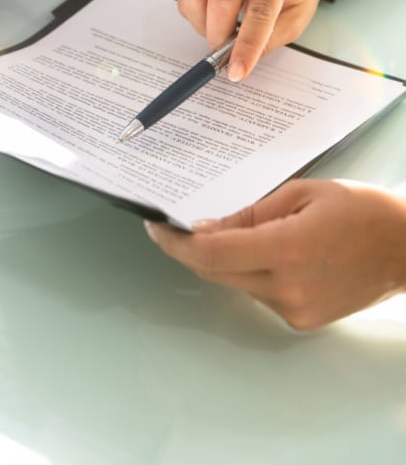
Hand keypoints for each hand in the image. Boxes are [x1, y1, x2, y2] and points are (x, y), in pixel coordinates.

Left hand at [145, 179, 405, 329]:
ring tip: (238, 232)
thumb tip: (206, 228)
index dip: (177, 243)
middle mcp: (287, 288)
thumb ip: (250, 214)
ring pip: (237, 283)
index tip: (156, 228)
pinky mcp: (302, 321)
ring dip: (225, 260)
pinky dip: (251, 273)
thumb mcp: (302, 194)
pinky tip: (267, 252)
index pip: (213, 253)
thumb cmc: (358, 210)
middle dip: (193, 249)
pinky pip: (258, 294)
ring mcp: (295, 310)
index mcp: (288, 249)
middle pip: (217, 271)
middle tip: (178, 226)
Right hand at [177, 0, 340, 80]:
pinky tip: (212, 14)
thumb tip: (234, 58)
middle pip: (220, 4)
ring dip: (205, 27)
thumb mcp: (294, 20)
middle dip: (219, 38)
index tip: (237, 73)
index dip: (246, 46)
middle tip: (226, 53)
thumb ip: (267, 40)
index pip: (259, 11)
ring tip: (223, 28)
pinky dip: (195, 17)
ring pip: (196, 2)